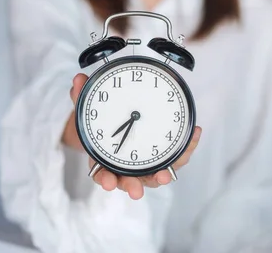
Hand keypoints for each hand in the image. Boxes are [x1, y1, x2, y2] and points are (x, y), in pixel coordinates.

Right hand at [69, 73, 201, 199]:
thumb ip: (81, 95)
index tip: (107, 181)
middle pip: (129, 181)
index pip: (102, 173)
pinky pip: (176, 156)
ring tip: (165, 176)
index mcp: (105, 158)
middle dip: (132, 187)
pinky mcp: (165, 155)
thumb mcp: (90, 108)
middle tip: (135, 192)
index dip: (105, 179)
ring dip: (161, 176)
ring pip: (154, 176)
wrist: (121, 121)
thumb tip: (77, 78)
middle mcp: (125, 166)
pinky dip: (186, 147)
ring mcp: (146, 164)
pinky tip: (194, 133)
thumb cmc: (104, 121)